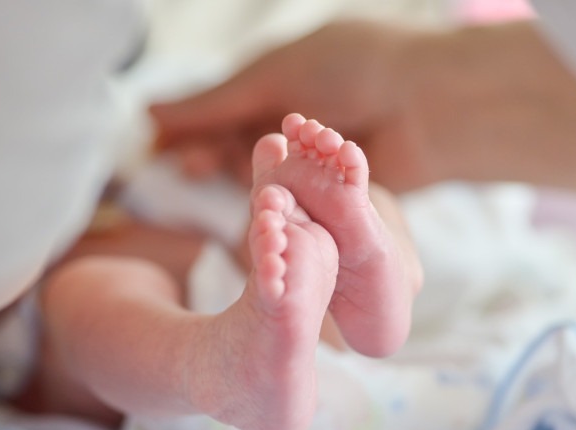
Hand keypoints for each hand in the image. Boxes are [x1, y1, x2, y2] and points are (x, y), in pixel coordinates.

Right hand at [149, 21, 442, 190]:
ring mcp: (312, 161)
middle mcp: (292, 125)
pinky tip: (260, 212)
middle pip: (236, 149)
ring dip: (245, 180)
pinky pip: (293, 204)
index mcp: (276, 85)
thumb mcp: (272, 78)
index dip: (190, 132)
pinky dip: (275, 205)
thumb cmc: (351, 71)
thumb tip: (150, 112)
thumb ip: (213, 103)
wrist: (425, 103)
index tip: (160, 150)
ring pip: (261, 179)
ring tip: (233, 184)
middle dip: (214, 156)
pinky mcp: (332, 194)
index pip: (218, 113)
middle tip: (193, 167)